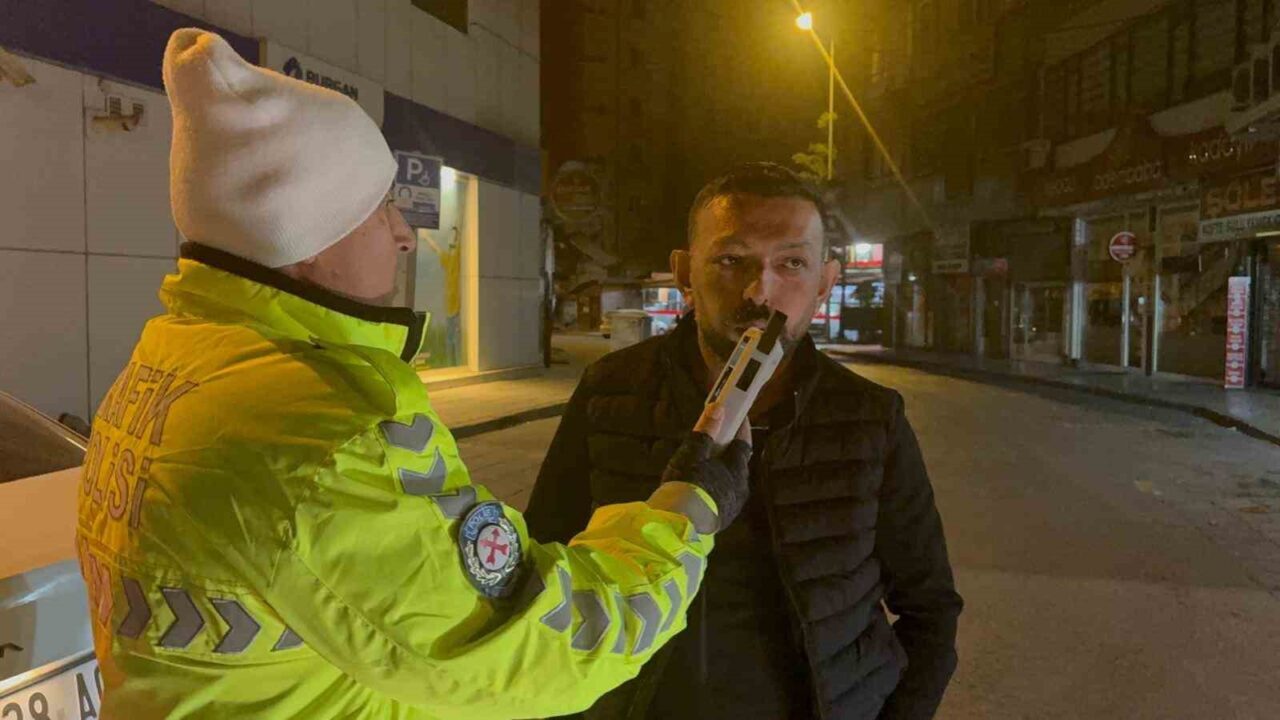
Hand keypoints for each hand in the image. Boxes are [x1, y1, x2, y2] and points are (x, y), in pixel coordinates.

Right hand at [661, 403, 751, 530]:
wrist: (680, 523)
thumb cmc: (688, 484)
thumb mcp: (693, 453)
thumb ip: (706, 431)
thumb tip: (719, 408)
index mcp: (736, 468)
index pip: (744, 443)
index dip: (741, 429)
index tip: (739, 417)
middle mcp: (741, 487)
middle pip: (738, 463)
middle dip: (729, 451)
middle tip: (717, 442)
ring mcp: (733, 505)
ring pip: (730, 482)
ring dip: (722, 471)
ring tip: (705, 466)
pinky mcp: (723, 518)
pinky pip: (723, 496)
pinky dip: (716, 487)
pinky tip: (702, 487)